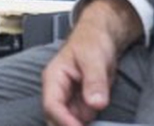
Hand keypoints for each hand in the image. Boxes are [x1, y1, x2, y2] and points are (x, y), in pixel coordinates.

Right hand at [40, 0, 140, 125]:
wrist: (102, 36)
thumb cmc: (93, 41)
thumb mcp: (94, 57)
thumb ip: (94, 81)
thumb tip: (96, 103)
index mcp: (54, 78)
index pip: (52, 105)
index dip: (64, 120)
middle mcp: (58, 92)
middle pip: (55, 118)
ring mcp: (69, 100)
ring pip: (67, 122)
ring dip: (78, 125)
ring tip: (95, 124)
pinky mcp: (81, 105)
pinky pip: (81, 121)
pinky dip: (88, 124)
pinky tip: (98, 124)